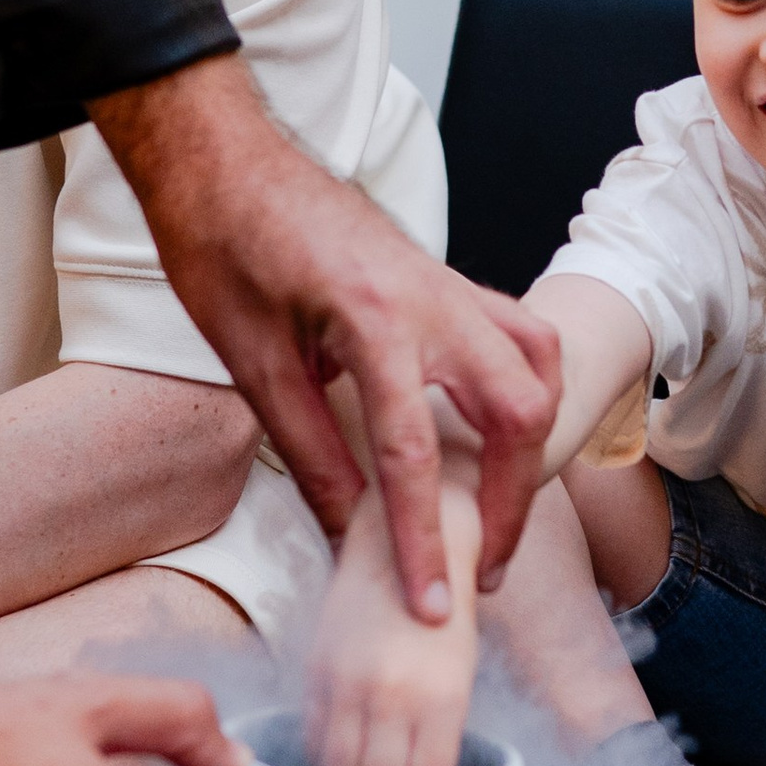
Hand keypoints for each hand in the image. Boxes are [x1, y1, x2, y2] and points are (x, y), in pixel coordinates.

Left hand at [93, 60, 561, 622]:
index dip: (424, 539)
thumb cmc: (225, 246)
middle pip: (518, 413)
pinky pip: (524, 337)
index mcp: (372, 318)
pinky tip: (502, 432)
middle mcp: (431, 299)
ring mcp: (450, 286)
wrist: (226, 162)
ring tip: (499, 508)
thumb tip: (346, 530)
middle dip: (510, 504)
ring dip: (533, 447)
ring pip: (540, 371)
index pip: (416, 454)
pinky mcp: (450, 283)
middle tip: (476, 567)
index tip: (431, 602)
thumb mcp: (250, 361)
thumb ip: (309, 448)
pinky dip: (530, 391)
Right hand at [304, 480, 482, 765]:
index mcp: (442, 696)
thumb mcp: (460, 671)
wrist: (405, 538)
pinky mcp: (316, 668)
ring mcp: (347, 681)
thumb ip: (438, 728)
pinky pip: (313, 734)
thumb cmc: (445, 610)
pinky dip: (323, 756)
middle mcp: (391, 694)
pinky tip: (335, 764)